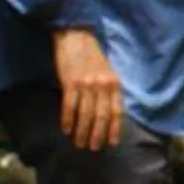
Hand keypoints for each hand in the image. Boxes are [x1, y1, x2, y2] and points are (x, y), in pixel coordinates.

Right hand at [55, 27, 125, 150]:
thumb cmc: (92, 56)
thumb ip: (109, 91)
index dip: (114, 129)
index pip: (117, 111)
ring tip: (79, 143)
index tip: (111, 143)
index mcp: (114, 83)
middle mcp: (103, 85)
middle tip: (93, 148)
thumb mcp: (107, 72)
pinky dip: (68, 120)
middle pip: (101, 116)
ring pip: (85, 115)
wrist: (76, 36)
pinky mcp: (70, 82)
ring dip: (82, 132)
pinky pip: (70, 106)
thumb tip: (108, 115)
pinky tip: (66, 129)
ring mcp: (87, 84)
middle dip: (97, 135)